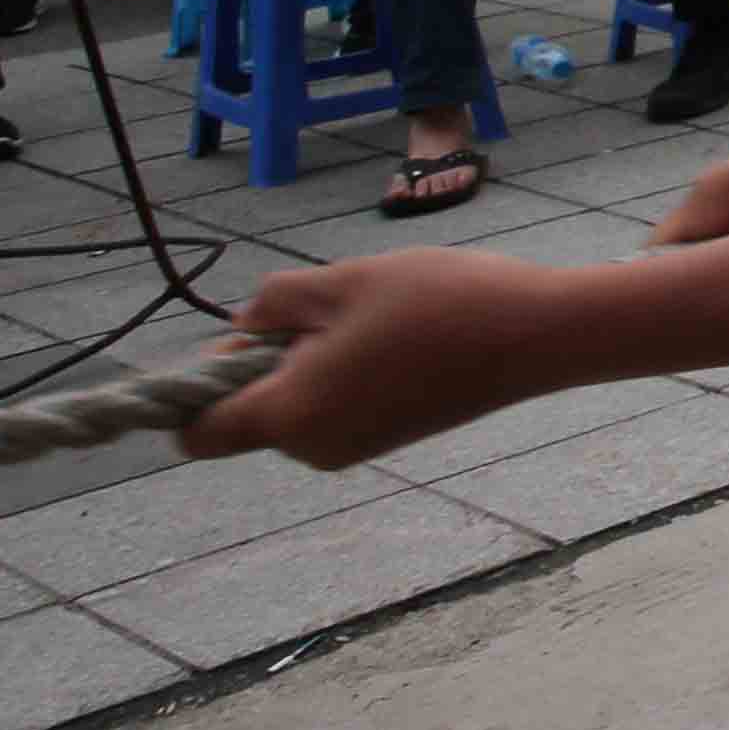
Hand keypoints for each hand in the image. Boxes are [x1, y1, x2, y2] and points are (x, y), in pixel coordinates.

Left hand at [187, 253, 582, 471]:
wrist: (536, 335)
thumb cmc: (436, 302)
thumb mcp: (339, 280)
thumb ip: (271, 304)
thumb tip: (241, 329)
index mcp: (291, 413)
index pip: (196, 433)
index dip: (192, 389)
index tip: (232, 341)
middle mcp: (314, 446)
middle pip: (248, 414)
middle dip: (264, 362)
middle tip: (323, 307)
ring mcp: (352, 448)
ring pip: (294, 406)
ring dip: (308, 362)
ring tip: (368, 316)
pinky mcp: (386, 438)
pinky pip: (332, 409)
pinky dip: (340, 374)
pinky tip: (391, 335)